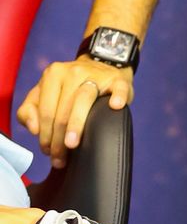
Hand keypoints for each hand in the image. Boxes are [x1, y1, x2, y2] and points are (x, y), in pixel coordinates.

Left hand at [15, 58, 134, 166]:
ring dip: (76, 124)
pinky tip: (115, 106)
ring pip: (84, 99)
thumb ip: (30, 110)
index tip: (47, 151)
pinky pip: (118, 88)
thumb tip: (33, 128)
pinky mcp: (117, 79)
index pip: (45, 110)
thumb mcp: (44, 94)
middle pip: (63, 109)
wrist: (100, 67)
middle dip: (59, 138)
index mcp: (53, 74)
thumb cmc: (70, 87)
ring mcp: (96, 74)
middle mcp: (73, 72)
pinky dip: (118, 97)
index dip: (44, 134)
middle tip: (59, 157)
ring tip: (72, 145)